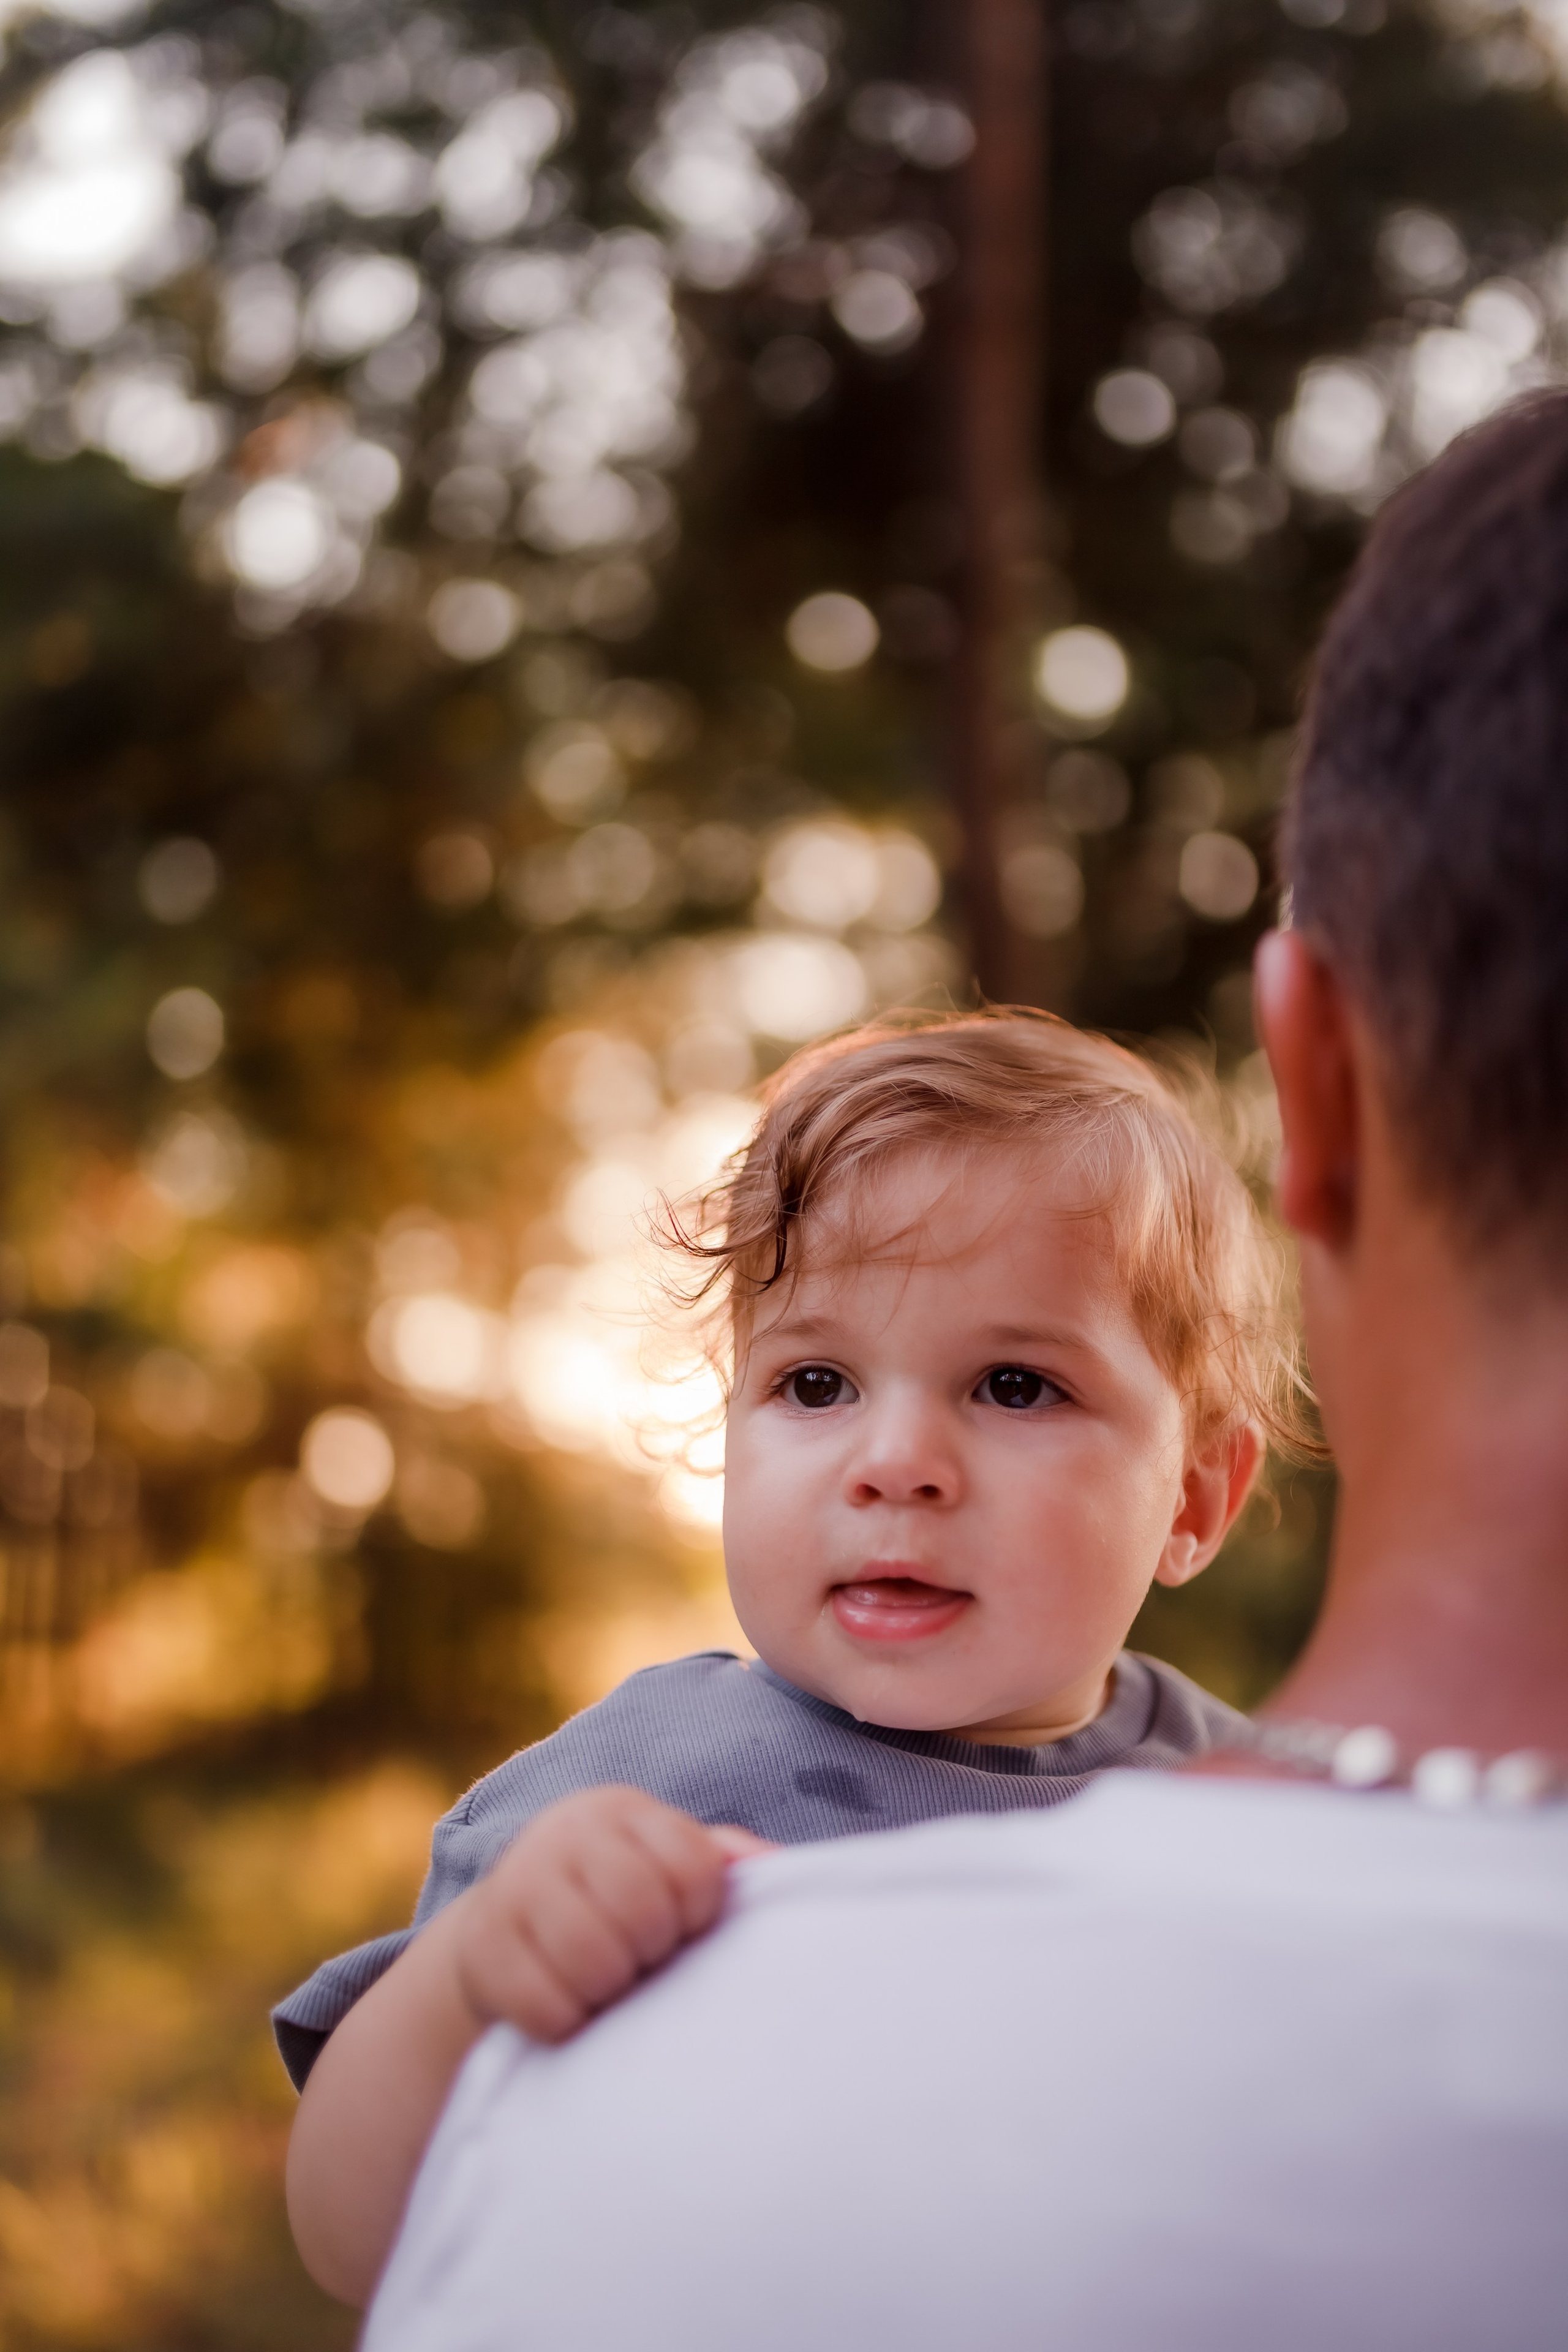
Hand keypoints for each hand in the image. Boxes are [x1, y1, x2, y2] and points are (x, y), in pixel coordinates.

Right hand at [447, 1786, 770, 2045]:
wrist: (503, 1936)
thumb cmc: (611, 1905)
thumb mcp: (664, 1869)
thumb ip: (720, 1863)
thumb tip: (780, 1866)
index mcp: (623, 1811)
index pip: (694, 1866)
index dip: (699, 1912)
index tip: (683, 1927)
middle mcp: (566, 1832)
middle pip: (643, 1909)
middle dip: (650, 1951)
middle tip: (638, 1960)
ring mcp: (516, 1882)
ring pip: (594, 1957)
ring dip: (608, 1989)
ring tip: (605, 1982)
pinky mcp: (480, 1942)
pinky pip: (544, 2005)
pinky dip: (565, 2022)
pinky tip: (567, 2006)